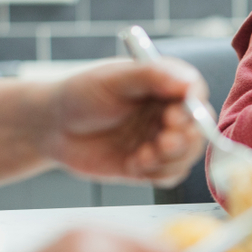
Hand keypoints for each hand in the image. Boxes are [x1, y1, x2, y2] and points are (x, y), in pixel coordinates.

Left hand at [43, 60, 207, 184]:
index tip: (176, 115)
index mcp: (165, 84)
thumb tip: (188, 84)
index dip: (193, 107)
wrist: (53, 126)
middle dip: (185, 138)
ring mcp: (160, 139)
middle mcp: (168, 111)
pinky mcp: (149, 165)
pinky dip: (158, 173)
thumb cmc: (82, 94)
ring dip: (171, 158)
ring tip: (144, 155)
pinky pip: (169, 174)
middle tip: (164, 140)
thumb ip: (152, 77)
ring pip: (187, 155)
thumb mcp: (114, 80)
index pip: (194, 93)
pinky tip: (135, 164)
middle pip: (198, 128)